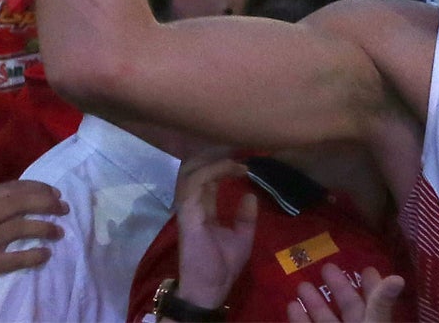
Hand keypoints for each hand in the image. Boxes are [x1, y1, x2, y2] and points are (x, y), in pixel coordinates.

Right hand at [0, 180, 67, 299]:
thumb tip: (38, 194)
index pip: (13, 188)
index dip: (39, 188)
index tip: (56, 193)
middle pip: (19, 204)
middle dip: (47, 203)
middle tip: (64, 209)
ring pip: (20, 227)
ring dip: (45, 228)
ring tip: (59, 232)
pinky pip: (16, 258)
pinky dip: (34, 255)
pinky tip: (46, 254)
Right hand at [174, 155, 256, 309]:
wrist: (211, 288)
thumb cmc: (222, 266)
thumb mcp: (242, 237)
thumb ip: (245, 217)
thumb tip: (250, 195)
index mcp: (203, 208)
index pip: (207, 178)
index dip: (222, 165)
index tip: (245, 161)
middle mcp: (193, 204)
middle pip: (193, 169)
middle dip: (213, 155)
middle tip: (237, 150)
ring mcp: (188, 208)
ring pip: (190, 172)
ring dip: (213, 161)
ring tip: (235, 159)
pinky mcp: (187, 214)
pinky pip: (194, 185)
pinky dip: (211, 172)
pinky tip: (229, 168)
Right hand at [288, 264, 404, 322]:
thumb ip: (381, 305)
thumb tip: (398, 278)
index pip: (376, 302)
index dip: (373, 285)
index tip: (367, 268)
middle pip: (349, 308)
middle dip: (338, 287)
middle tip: (327, 266)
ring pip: (326, 320)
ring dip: (314, 303)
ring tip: (301, 284)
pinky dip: (300, 320)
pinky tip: (290, 306)